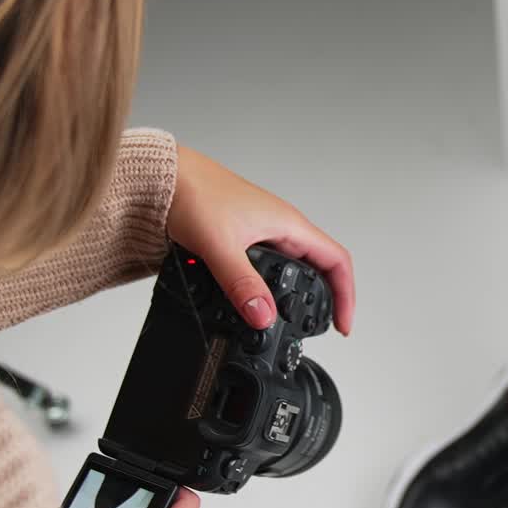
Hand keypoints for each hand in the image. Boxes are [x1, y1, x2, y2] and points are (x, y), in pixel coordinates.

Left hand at [167, 145, 354, 333]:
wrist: (162, 178)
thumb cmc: (193, 194)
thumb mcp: (220, 246)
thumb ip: (242, 284)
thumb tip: (264, 317)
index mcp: (288, 224)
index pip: (336, 261)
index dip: (345, 294)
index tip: (340, 325)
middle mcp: (281, 227)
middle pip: (320, 266)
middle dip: (325, 299)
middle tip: (320, 329)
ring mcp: (263, 231)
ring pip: (294, 266)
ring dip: (298, 293)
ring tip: (294, 321)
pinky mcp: (243, 237)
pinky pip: (270, 265)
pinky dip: (271, 287)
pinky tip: (259, 300)